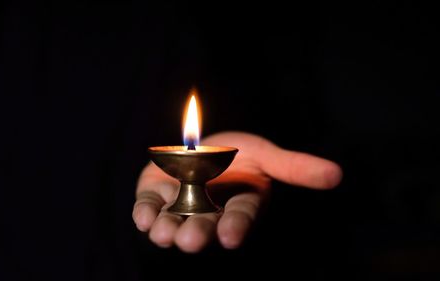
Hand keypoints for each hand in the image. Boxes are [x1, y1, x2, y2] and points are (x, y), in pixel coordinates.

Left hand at [132, 131, 341, 252]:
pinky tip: (144, 218)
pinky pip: (149, 208)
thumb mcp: (265, 154)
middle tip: (190, 241)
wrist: (199, 145)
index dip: (236, 226)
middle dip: (198, 233)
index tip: (231, 237)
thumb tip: (337, 175)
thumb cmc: (236, 152)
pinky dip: (145, 213)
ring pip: (174, 222)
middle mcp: (209, 212)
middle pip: (204, 225)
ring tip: (164, 233)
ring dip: (167, 229)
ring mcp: (180, 206)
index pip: (239, 217)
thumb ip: (294, 167)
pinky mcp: (155, 197)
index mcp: (238, 204)